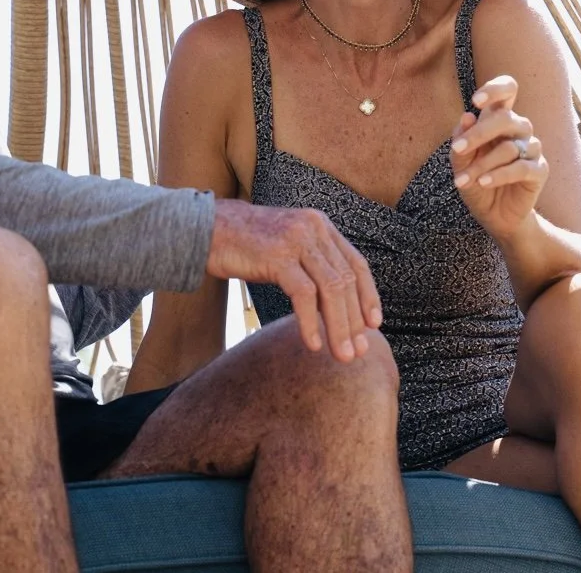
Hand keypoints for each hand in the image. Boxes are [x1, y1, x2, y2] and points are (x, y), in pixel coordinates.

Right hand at [206, 199, 382, 361]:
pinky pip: (304, 294)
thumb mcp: (287, 247)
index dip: (368, 295)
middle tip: (358, 352)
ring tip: (342, 355)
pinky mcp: (277, 255)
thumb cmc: (246, 245)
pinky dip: (311, 322)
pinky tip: (313, 343)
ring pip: (331, 289)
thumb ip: (311, 264)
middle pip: (346, 280)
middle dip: (354, 320)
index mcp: (320, 226)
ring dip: (339, 327)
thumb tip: (335, 304)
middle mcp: (314, 228)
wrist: (206, 228)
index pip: (356, 264)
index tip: (374, 324)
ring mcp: (296, 240)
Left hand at [450, 75, 547, 241]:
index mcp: (500, 119)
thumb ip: (461, 140)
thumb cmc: (476, 181)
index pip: (508, 89)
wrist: (494, 215)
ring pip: (509, 147)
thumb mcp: (461, 162)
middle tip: (457, 149)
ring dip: (482, 164)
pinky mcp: (539, 170)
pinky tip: (482, 183)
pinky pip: (522, 168)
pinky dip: (499, 175)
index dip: (495, 89)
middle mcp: (519, 129)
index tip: (476, 101)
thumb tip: (467, 116)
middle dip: (479, 134)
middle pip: (506, 118)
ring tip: (463, 181)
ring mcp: (532, 149)